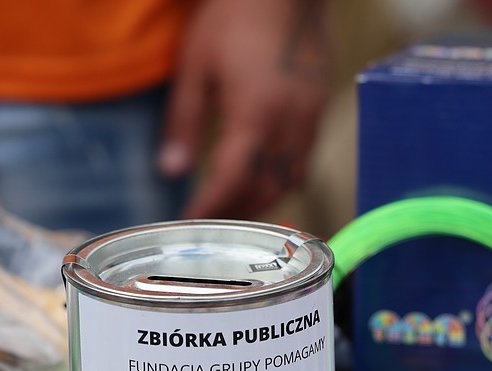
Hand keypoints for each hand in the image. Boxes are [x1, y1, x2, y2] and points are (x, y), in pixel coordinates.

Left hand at [160, 0, 331, 219]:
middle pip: (267, 190)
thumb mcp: (196, 66)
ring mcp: (311, 117)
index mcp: (255, 114)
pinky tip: (262, 176)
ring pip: (291, 180)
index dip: (211, 208)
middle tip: (211, 228)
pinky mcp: (320, 108)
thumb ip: (184, 122)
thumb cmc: (234, 17)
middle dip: (238, 214)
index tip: (190, 223)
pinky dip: (282, 178)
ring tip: (236, 210)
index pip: (233, 181)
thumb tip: (171, 170)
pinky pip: (305, 160)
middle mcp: (289, 124)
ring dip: (264, 201)